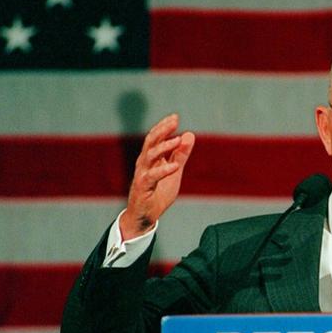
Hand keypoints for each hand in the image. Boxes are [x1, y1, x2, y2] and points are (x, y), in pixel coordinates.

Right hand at [120, 114, 194, 239]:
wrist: (145, 216)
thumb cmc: (158, 193)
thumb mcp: (174, 172)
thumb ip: (181, 155)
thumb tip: (189, 135)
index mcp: (150, 158)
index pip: (155, 138)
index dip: (164, 127)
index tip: (175, 117)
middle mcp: (144, 163)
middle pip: (150, 142)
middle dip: (162, 130)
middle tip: (174, 121)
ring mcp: (142, 174)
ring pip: (150, 155)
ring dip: (164, 147)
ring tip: (177, 140)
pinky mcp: (142, 187)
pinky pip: (152, 176)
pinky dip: (163, 170)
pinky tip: (174, 166)